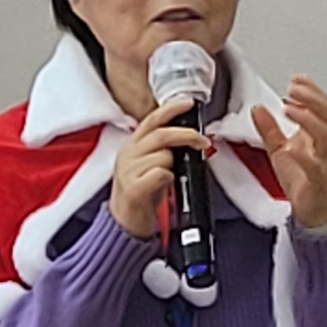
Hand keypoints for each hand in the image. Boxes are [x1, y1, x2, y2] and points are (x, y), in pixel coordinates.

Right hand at [108, 109, 215, 240]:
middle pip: (161, 134)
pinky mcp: (134, 188)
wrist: (124, 224)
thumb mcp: (145, 165)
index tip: (188, 103)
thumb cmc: (140, 195)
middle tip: (202, 141)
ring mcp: (128, 171)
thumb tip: (188, 137)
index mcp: (131, 146)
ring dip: (174, 165)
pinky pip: (161, 173)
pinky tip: (162, 187)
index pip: (151, 119)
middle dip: (186, 135)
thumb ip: (160, 148)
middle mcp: (127, 155)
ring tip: (168, 177)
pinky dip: (168, 178)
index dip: (171, 109)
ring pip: (164, 155)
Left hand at [249, 74, 326, 230]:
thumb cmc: (301, 179)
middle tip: (294, 88)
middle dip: (311, 97)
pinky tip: (289, 149)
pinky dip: (302, 156)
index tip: (296, 78)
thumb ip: (269, 129)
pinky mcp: (316, 179)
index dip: (311, 89)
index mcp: (314, 135)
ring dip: (307, 118)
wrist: (312, 209)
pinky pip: (313, 166)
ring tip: (291, 108)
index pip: (319, 106)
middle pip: (325, 114)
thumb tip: (258, 109)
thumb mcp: (278, 149)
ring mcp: (320, 161)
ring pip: (323, 135)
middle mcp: (321, 145)